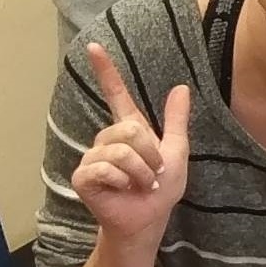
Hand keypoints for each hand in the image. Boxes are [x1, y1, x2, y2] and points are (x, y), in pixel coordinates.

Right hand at [68, 42, 190, 247]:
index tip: (94, 46)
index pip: (116, 94)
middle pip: (130, 130)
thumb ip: (177, 121)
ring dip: (141, 173)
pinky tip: (123, 191)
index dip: (106, 71)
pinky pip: (106, 168)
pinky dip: (124, 182)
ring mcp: (93, 157)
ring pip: (122, 152)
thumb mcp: (177, 152)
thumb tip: (181, 87)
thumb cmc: (161, 190)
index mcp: (129, 130)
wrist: (148, 220)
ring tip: (140, 186)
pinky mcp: (84, 176)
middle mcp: (107, 140)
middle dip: (150, 155)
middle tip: (152, 174)